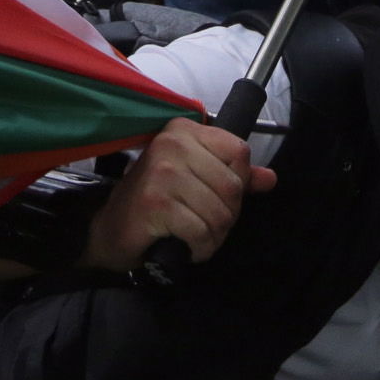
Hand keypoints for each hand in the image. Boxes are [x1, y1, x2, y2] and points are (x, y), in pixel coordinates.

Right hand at [80, 119, 276, 269]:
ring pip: (220, 212)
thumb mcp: (195, 180)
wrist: (109, 230)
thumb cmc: (153, 203)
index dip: (237, 182)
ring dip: (213, 237)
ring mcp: (163, 172)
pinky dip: (200, 248)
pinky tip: (186, 247)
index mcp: (184, 131)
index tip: (215, 196)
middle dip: (226, 216)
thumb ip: (233, 176)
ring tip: (195, 237)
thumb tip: (270, 179)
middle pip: (233, 186)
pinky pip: (201, 232)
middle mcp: (173, 144)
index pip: (239, 152)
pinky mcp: (157, 203)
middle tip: (204, 224)